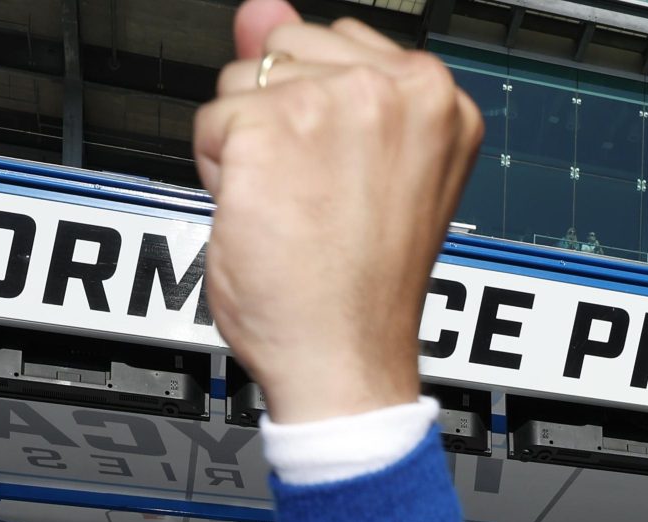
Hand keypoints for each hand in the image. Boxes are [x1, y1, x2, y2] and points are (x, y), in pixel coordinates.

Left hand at [193, 0, 480, 422]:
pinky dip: (217, 174)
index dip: (317, 110)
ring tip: (289, 207)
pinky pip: (210, 124)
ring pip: (243, 81)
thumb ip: (315, 73)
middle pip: (286, 49)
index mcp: (437, 99)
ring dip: (245, 146)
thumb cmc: (362, 290)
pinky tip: (262, 216)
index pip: (338, 45)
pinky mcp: (274, 128)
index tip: (336, 171)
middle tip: (311, 196)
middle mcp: (395, 90)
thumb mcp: (363, 165)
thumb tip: (262, 4)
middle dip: (277, 118)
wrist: (346, 359)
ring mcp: (335, 104)